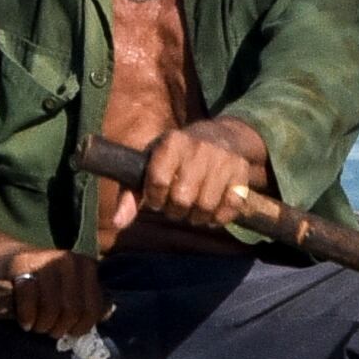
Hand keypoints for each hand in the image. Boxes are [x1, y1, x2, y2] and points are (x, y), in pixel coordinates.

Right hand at [0, 223, 109, 340]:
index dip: (79, 327)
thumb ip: (87, 300)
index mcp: (86, 266)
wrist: (2, 258)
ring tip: (35, 325)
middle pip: (72, 311)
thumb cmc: (40, 281)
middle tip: (46, 328)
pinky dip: (26, 317)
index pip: (93, 309)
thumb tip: (106, 316)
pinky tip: (24, 321)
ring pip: (52, 309)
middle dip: (57, 328)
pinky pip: (29, 301)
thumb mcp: (68, 287)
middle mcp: (70, 261)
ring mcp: (46, 261)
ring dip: (41, 325)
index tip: (67, 330)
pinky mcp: (22, 266)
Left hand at [137, 119, 266, 229]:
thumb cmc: (175, 157)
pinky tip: (212, 212)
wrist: (220, 136)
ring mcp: (223, 159)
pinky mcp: (241, 172)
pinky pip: (230, 208)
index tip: (157, 198)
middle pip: (182, 199)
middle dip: (176, 211)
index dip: (155, 198)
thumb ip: (130, 195)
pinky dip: (219, 217)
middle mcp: (199, 147)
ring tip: (193, 209)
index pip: (158, 182)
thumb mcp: (149, 166)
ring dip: (196, 217)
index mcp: (172, 142)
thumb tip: (118, 223)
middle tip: (176, 206)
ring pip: (206, 206)